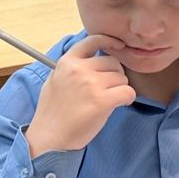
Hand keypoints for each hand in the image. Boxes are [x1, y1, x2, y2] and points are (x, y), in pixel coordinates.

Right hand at [25, 34, 135, 156]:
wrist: (50, 136)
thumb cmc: (54, 112)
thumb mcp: (56, 80)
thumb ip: (73, 68)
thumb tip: (94, 59)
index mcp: (67, 62)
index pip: (92, 40)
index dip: (109, 41)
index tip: (119, 45)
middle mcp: (79, 69)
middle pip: (113, 62)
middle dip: (115, 75)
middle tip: (107, 90)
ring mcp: (91, 84)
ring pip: (122, 77)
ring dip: (120, 88)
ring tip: (108, 100)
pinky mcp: (102, 100)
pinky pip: (128, 91)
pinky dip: (128, 98)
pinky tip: (120, 104)